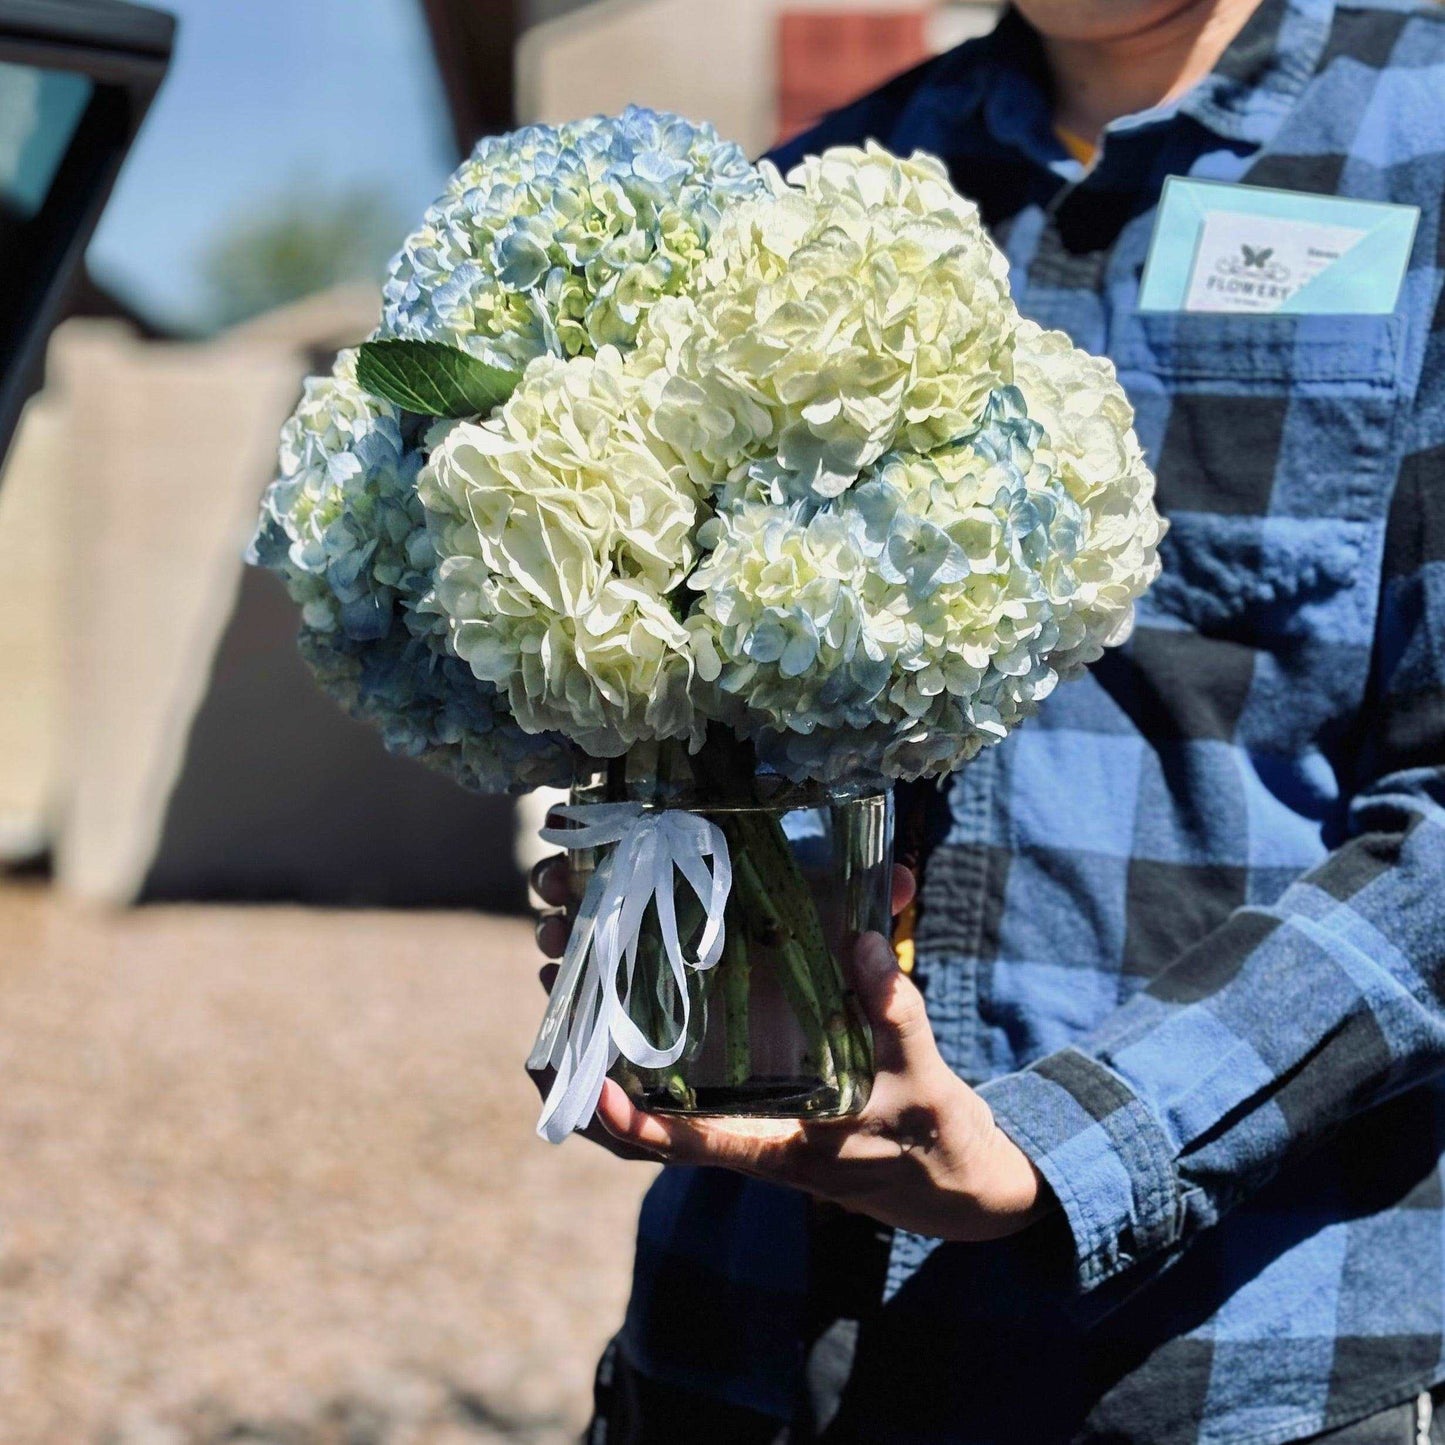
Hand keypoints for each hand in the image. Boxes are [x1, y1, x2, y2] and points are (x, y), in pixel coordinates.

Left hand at [529, 856, 914, 1165]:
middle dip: (591, 1099)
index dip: (643, 1126)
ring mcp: (745, 1135)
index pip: (697, 1148)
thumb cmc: (933, 1138)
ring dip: (604, 1083)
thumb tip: (862, 940)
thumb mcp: (923, 1076)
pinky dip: (641, 1078)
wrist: (949, 1182)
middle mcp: (749, 1147)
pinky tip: (621, 1025)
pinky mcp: (752, 1118)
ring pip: (654, 1126)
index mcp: (782, 1149)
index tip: (596, 1096)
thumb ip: (893, 1011)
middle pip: (648, 1142)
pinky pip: (681, 1108)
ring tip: (565, 1015)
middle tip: (548, 1039)